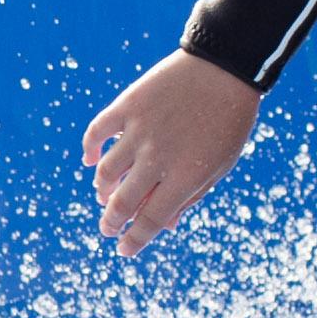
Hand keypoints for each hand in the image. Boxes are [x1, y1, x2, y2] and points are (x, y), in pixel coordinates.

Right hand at [81, 49, 260, 250]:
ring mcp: (139, 130)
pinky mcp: (127, 105)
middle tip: (108, 228)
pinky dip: (88, 150)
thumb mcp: (220, 165)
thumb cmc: (228, 121)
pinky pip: (96, 133)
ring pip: (105, 172)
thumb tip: (163, 225)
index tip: (124, 250)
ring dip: (101, 191)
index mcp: (185, 176)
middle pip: (122, 202)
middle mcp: (158, 156)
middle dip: (111, 223)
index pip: (150, 220)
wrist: (225, 67)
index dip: (134, 240)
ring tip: (104, 196)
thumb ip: (191, 196)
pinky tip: (89, 160)